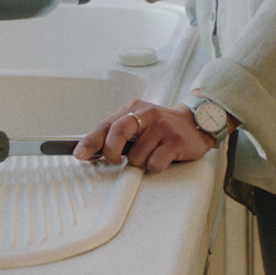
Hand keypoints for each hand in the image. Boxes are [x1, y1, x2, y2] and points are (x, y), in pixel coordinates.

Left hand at [72, 101, 212, 173]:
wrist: (195, 124)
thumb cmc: (161, 127)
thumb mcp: (137, 124)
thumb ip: (116, 134)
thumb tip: (91, 150)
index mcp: (132, 108)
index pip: (105, 125)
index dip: (91, 141)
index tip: (80, 154)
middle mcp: (146, 114)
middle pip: (117, 132)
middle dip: (111, 151)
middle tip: (115, 159)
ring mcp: (161, 127)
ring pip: (136, 156)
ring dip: (140, 161)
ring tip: (151, 153)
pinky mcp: (174, 141)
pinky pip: (154, 163)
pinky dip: (154, 166)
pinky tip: (162, 157)